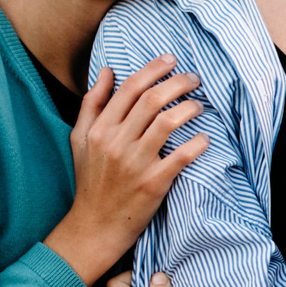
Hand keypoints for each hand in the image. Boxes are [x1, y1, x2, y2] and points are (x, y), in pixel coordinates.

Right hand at [45, 56, 207, 282]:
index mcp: (99, 129)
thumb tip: (107, 71)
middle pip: (152, 100)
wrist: (94, 226)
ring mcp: (135, 163)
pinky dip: (197, 144)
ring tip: (199, 104)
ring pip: (168, 123)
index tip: (171, 60)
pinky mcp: (153, 183)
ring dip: (189, 107)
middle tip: (194, 78)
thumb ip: (92, 104)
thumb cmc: (90, 181)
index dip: (153, 69)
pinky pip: (181, 157)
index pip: (130, 88)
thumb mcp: (80, 140)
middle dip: (177, 82)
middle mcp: (116, 143)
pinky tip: (205, 138)